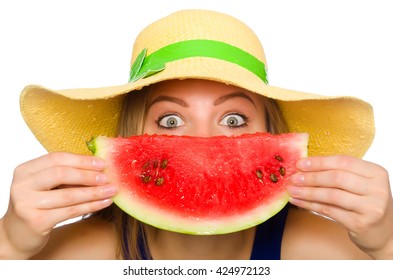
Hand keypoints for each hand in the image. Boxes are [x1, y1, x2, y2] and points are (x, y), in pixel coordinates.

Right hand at [0, 152, 117, 258]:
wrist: (17, 235)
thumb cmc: (38, 205)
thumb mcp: (46, 186)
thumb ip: (65, 174)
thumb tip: (99, 166)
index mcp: (25, 170)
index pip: (56, 158)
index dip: (81, 160)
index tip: (102, 163)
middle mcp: (22, 185)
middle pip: (60, 174)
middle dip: (88, 175)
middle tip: (108, 178)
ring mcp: (26, 204)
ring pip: (68, 195)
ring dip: (94, 192)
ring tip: (112, 190)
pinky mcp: (36, 221)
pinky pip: (70, 211)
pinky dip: (90, 206)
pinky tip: (104, 203)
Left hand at [286, 155, 392, 258]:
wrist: (384, 233)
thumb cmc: (366, 203)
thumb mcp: (360, 184)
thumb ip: (339, 173)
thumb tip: (305, 167)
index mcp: (376, 172)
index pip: (343, 161)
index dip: (319, 162)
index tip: (300, 163)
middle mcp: (377, 188)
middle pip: (336, 178)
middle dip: (311, 177)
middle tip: (293, 178)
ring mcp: (371, 207)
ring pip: (332, 195)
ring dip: (308, 192)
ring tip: (292, 190)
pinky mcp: (361, 223)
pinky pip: (329, 211)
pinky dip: (310, 205)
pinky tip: (298, 202)